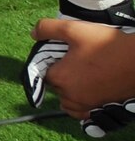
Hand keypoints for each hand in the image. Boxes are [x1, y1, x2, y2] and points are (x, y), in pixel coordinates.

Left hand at [29, 17, 134, 135]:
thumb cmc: (107, 45)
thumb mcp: (74, 29)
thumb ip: (48, 29)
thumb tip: (33, 35)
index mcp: (60, 77)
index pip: (42, 71)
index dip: (51, 61)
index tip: (63, 53)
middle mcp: (70, 96)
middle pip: (55, 85)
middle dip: (61, 73)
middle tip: (76, 59)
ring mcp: (87, 105)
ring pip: (67, 99)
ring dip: (69, 88)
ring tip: (83, 71)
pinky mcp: (101, 108)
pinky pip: (81, 111)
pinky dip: (79, 103)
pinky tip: (88, 87)